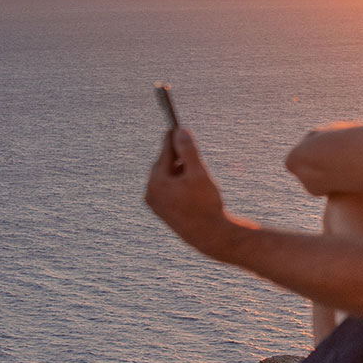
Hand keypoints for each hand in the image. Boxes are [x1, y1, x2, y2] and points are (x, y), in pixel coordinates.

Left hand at [144, 128, 236, 258]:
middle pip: (163, 165)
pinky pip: (167, 190)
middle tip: (187, 146)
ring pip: (166, 178)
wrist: (210, 236)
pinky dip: (178, 183)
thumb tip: (180, 131)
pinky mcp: (162, 212)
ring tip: (194, 171)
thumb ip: (188, 151)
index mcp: (157, 183)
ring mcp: (155, 204)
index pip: (164, 154)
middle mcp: (151, 193)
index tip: (176, 126)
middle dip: (177, 157)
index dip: (172, 139)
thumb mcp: (198, 174)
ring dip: (179, 171)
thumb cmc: (205, 205)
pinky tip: (191, 186)